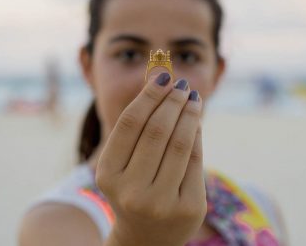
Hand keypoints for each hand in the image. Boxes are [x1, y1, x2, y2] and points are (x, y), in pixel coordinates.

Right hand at [96, 72, 205, 245]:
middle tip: (182, 84)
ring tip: (193, 98)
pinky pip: (196, 161)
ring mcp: (161, 203)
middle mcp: (131, 192)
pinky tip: (196, 122)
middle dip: (173, 101)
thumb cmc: (133, 187)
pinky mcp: (188, 209)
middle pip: (157, 131)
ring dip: (189, 114)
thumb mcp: (123, 162)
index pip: (130, 123)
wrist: (145, 237)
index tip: (164, 75)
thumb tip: (162, 79)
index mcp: (107, 175)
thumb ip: (138, 126)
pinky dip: (197, 136)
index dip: (149, 95)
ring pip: (180, 144)